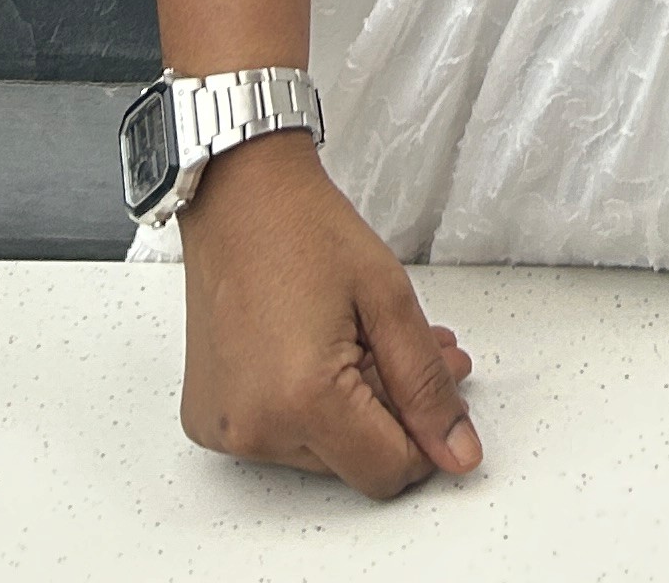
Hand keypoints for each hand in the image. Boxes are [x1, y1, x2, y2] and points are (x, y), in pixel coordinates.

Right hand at [176, 136, 478, 496]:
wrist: (240, 196)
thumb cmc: (306, 230)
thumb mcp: (390, 300)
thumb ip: (427, 385)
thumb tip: (459, 451)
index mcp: (303, 400)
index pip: (387, 471)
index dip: (425, 435)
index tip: (436, 390)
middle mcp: (255, 428)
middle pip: (354, 463)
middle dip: (393, 411)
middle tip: (414, 350)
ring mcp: (225, 428)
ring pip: (320, 452)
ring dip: (354, 406)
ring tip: (369, 341)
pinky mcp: (209, 419)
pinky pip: (279, 435)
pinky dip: (308, 405)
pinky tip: (324, 351)